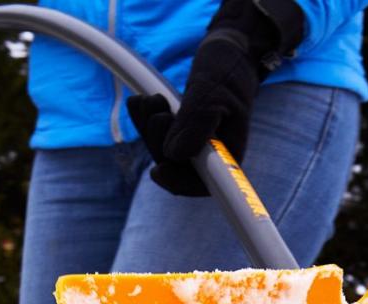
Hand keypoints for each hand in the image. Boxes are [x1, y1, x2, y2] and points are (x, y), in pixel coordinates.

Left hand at [126, 0, 303, 196]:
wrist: (229, 53)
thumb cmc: (227, 71)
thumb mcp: (213, 91)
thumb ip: (197, 122)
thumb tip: (175, 155)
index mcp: (228, 155)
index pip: (203, 185)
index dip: (179, 183)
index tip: (157, 170)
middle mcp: (210, 156)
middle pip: (174, 166)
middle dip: (158, 140)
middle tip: (159, 108)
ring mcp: (193, 145)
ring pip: (160, 151)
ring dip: (148, 127)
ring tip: (150, 99)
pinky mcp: (179, 132)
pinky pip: (154, 136)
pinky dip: (143, 119)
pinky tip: (139, 101)